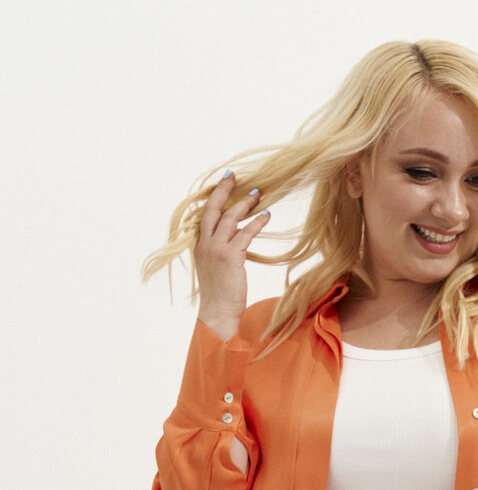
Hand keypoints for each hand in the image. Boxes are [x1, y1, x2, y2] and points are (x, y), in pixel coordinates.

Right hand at [195, 171, 269, 341]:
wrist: (217, 313)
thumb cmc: (219, 297)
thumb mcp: (215, 270)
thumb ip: (220, 253)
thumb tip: (235, 242)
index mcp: (199, 246)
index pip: (205, 215)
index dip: (214, 198)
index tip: (224, 183)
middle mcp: (205, 244)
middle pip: (213, 209)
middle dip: (224, 190)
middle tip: (234, 176)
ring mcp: (216, 249)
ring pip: (230, 217)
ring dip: (245, 203)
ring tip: (258, 194)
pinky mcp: (230, 256)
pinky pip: (245, 233)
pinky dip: (257, 222)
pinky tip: (266, 216)